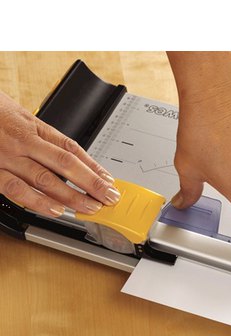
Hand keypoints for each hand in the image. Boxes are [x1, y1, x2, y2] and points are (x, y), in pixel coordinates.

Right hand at [0, 90, 119, 216]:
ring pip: (46, 179)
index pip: (72, 149)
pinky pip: (16, 188)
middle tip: (108, 196)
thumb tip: (73, 158)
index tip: (108, 180)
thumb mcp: (24, 118)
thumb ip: (46, 139)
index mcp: (35, 128)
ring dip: (72, 196)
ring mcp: (8, 157)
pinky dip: (37, 201)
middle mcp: (25, 142)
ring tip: (90, 207)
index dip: (93, 166)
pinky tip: (55, 210)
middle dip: (91, 182)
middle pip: (67, 163)